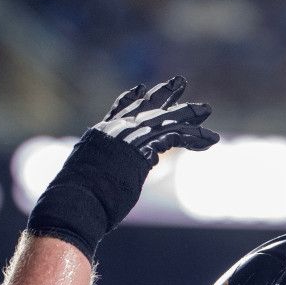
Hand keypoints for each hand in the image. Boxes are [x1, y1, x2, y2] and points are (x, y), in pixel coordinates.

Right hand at [26, 77, 218, 259]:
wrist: (75, 202)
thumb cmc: (78, 201)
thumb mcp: (88, 181)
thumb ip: (99, 173)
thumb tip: (105, 183)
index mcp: (99, 136)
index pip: (119, 111)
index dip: (131, 99)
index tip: (142, 88)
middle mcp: (114, 131)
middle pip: (145, 107)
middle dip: (165, 95)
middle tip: (180, 82)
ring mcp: (128, 138)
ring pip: (165, 119)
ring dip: (189, 115)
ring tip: (206, 110)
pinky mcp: (143, 150)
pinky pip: (174, 138)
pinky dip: (194, 138)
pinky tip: (210, 139)